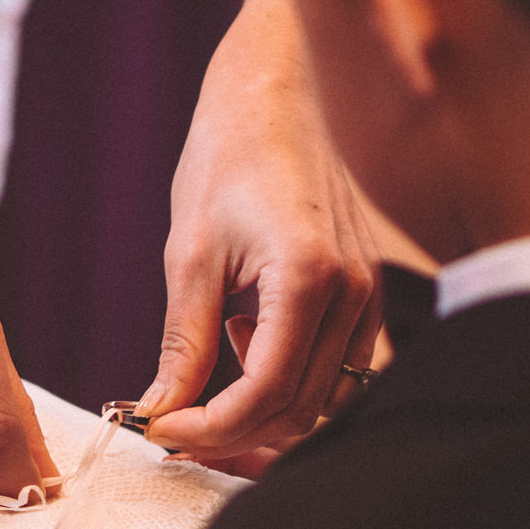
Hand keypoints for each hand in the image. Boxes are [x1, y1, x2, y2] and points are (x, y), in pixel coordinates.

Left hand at [139, 0, 381, 458]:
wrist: (275, 95)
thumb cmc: (227, 158)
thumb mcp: (190, 256)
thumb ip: (184, 344)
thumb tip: (161, 413)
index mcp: (308, 278)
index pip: (267, 392)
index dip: (211, 428)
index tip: (162, 431)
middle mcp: (353, 293)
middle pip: (300, 410)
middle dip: (233, 433)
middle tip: (172, 425)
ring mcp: (368, 296)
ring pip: (323, 401)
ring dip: (263, 413)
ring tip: (207, 381)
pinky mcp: (366, 295)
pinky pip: (337, 371)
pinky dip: (289, 382)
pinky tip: (247, 341)